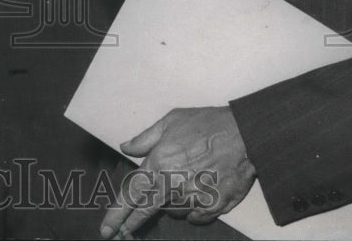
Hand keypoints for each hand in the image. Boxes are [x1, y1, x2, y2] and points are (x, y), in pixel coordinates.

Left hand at [100, 106, 255, 238]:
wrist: (246, 135)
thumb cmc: (208, 124)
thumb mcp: (171, 121)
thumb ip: (145, 138)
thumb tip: (126, 147)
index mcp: (158, 164)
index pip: (131, 195)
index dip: (117, 214)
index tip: (106, 229)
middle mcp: (173, 186)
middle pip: (147, 211)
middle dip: (131, 224)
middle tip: (122, 234)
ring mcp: (194, 200)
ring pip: (173, 212)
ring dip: (170, 205)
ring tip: (182, 185)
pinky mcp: (214, 208)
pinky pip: (195, 217)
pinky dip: (192, 210)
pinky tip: (197, 195)